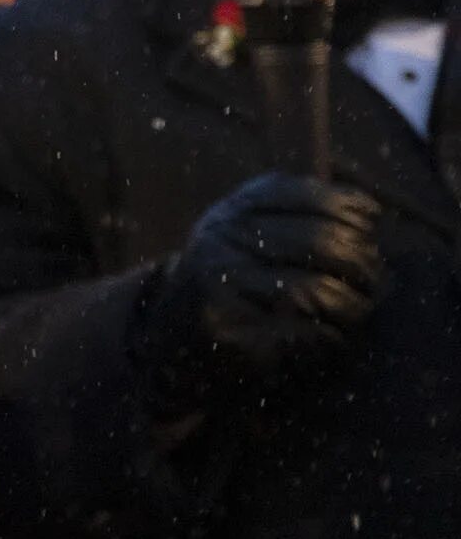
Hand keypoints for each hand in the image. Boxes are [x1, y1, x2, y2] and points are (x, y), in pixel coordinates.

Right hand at [132, 173, 387, 417]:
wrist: (168, 326)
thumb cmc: (232, 274)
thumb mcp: (254, 227)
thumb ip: (303, 213)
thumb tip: (369, 212)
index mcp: (238, 206)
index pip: (316, 199)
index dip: (356, 219)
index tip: (368, 238)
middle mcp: (223, 235)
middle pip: (322, 243)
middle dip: (363, 267)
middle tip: (371, 285)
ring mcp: (220, 279)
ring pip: (317, 292)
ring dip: (352, 308)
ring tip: (354, 313)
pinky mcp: (223, 326)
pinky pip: (300, 333)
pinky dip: (328, 339)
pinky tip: (328, 338)